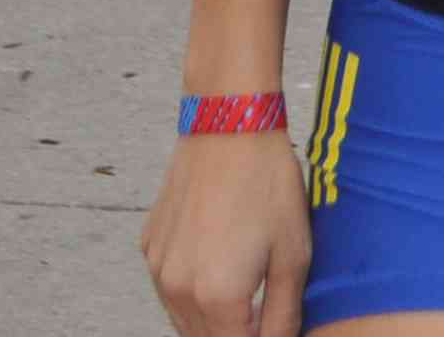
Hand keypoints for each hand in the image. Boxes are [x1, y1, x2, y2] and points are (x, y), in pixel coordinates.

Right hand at [141, 127, 311, 336]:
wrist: (228, 127)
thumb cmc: (268, 185)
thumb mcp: (294, 254)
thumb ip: (283, 314)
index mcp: (217, 298)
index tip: (275, 327)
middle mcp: (178, 291)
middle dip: (235, 334)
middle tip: (262, 316)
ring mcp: (157, 269)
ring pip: (182, 321)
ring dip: (211, 321)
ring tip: (246, 293)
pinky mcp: (149, 247)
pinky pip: (168, 289)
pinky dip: (191, 293)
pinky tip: (219, 264)